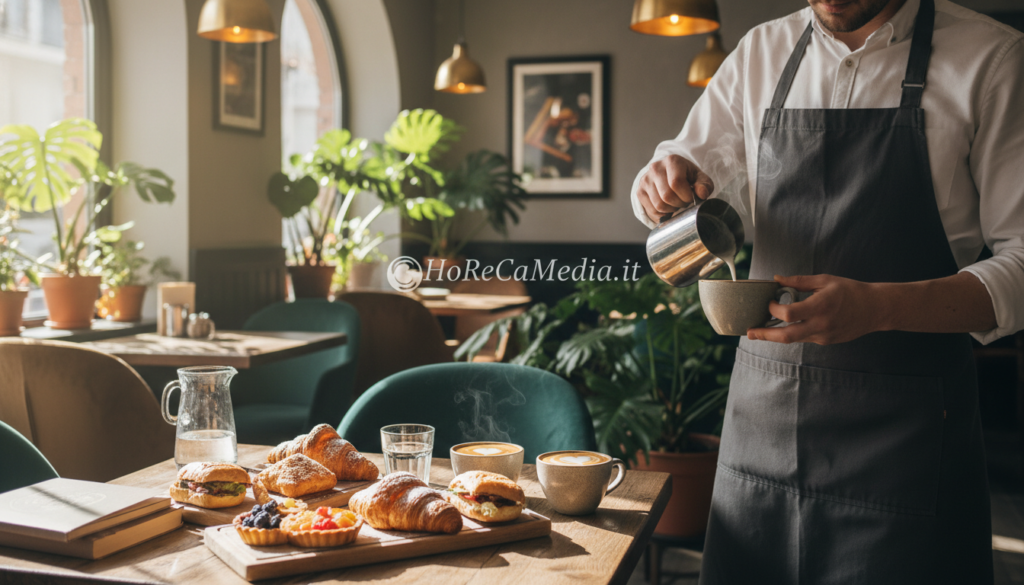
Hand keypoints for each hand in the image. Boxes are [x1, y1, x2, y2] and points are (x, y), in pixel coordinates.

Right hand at [637, 155, 713, 223]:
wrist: (671, 174)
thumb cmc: (687, 177)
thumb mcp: (700, 178)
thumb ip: (704, 185)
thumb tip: (702, 194)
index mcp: (672, 161)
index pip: (676, 183)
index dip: (686, 196)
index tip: (691, 197)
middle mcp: (655, 168)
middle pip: (667, 196)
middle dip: (679, 204)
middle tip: (684, 202)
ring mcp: (645, 180)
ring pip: (659, 205)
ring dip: (671, 209)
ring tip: (676, 203)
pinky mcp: (640, 191)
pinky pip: (651, 210)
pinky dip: (662, 214)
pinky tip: (668, 207)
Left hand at [746, 274, 883, 344]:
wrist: (875, 309)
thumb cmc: (850, 291)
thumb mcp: (824, 280)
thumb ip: (799, 281)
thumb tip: (776, 279)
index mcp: (821, 306)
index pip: (790, 314)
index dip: (774, 309)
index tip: (769, 302)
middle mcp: (821, 324)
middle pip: (787, 336)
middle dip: (765, 336)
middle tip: (749, 332)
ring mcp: (823, 336)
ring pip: (794, 339)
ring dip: (775, 335)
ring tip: (759, 331)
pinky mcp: (825, 341)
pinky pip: (804, 337)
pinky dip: (793, 332)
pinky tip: (786, 326)